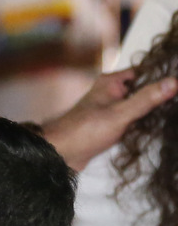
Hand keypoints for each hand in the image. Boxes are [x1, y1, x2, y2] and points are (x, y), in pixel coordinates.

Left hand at [41, 68, 177, 171]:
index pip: (145, 72)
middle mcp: (111, 92)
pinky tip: (157, 127)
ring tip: (171, 115)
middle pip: (143, 89)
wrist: (60, 154)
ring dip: (152, 111)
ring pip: (139, 106)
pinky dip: (143, 123)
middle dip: (159, 96)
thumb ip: (146, 99)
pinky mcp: (110, 125)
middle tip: (176, 102)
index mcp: (112, 82)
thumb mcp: (120, 113)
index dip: (162, 76)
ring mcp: (110, 108)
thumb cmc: (85, 130)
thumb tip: (173, 82)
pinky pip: (132, 120)